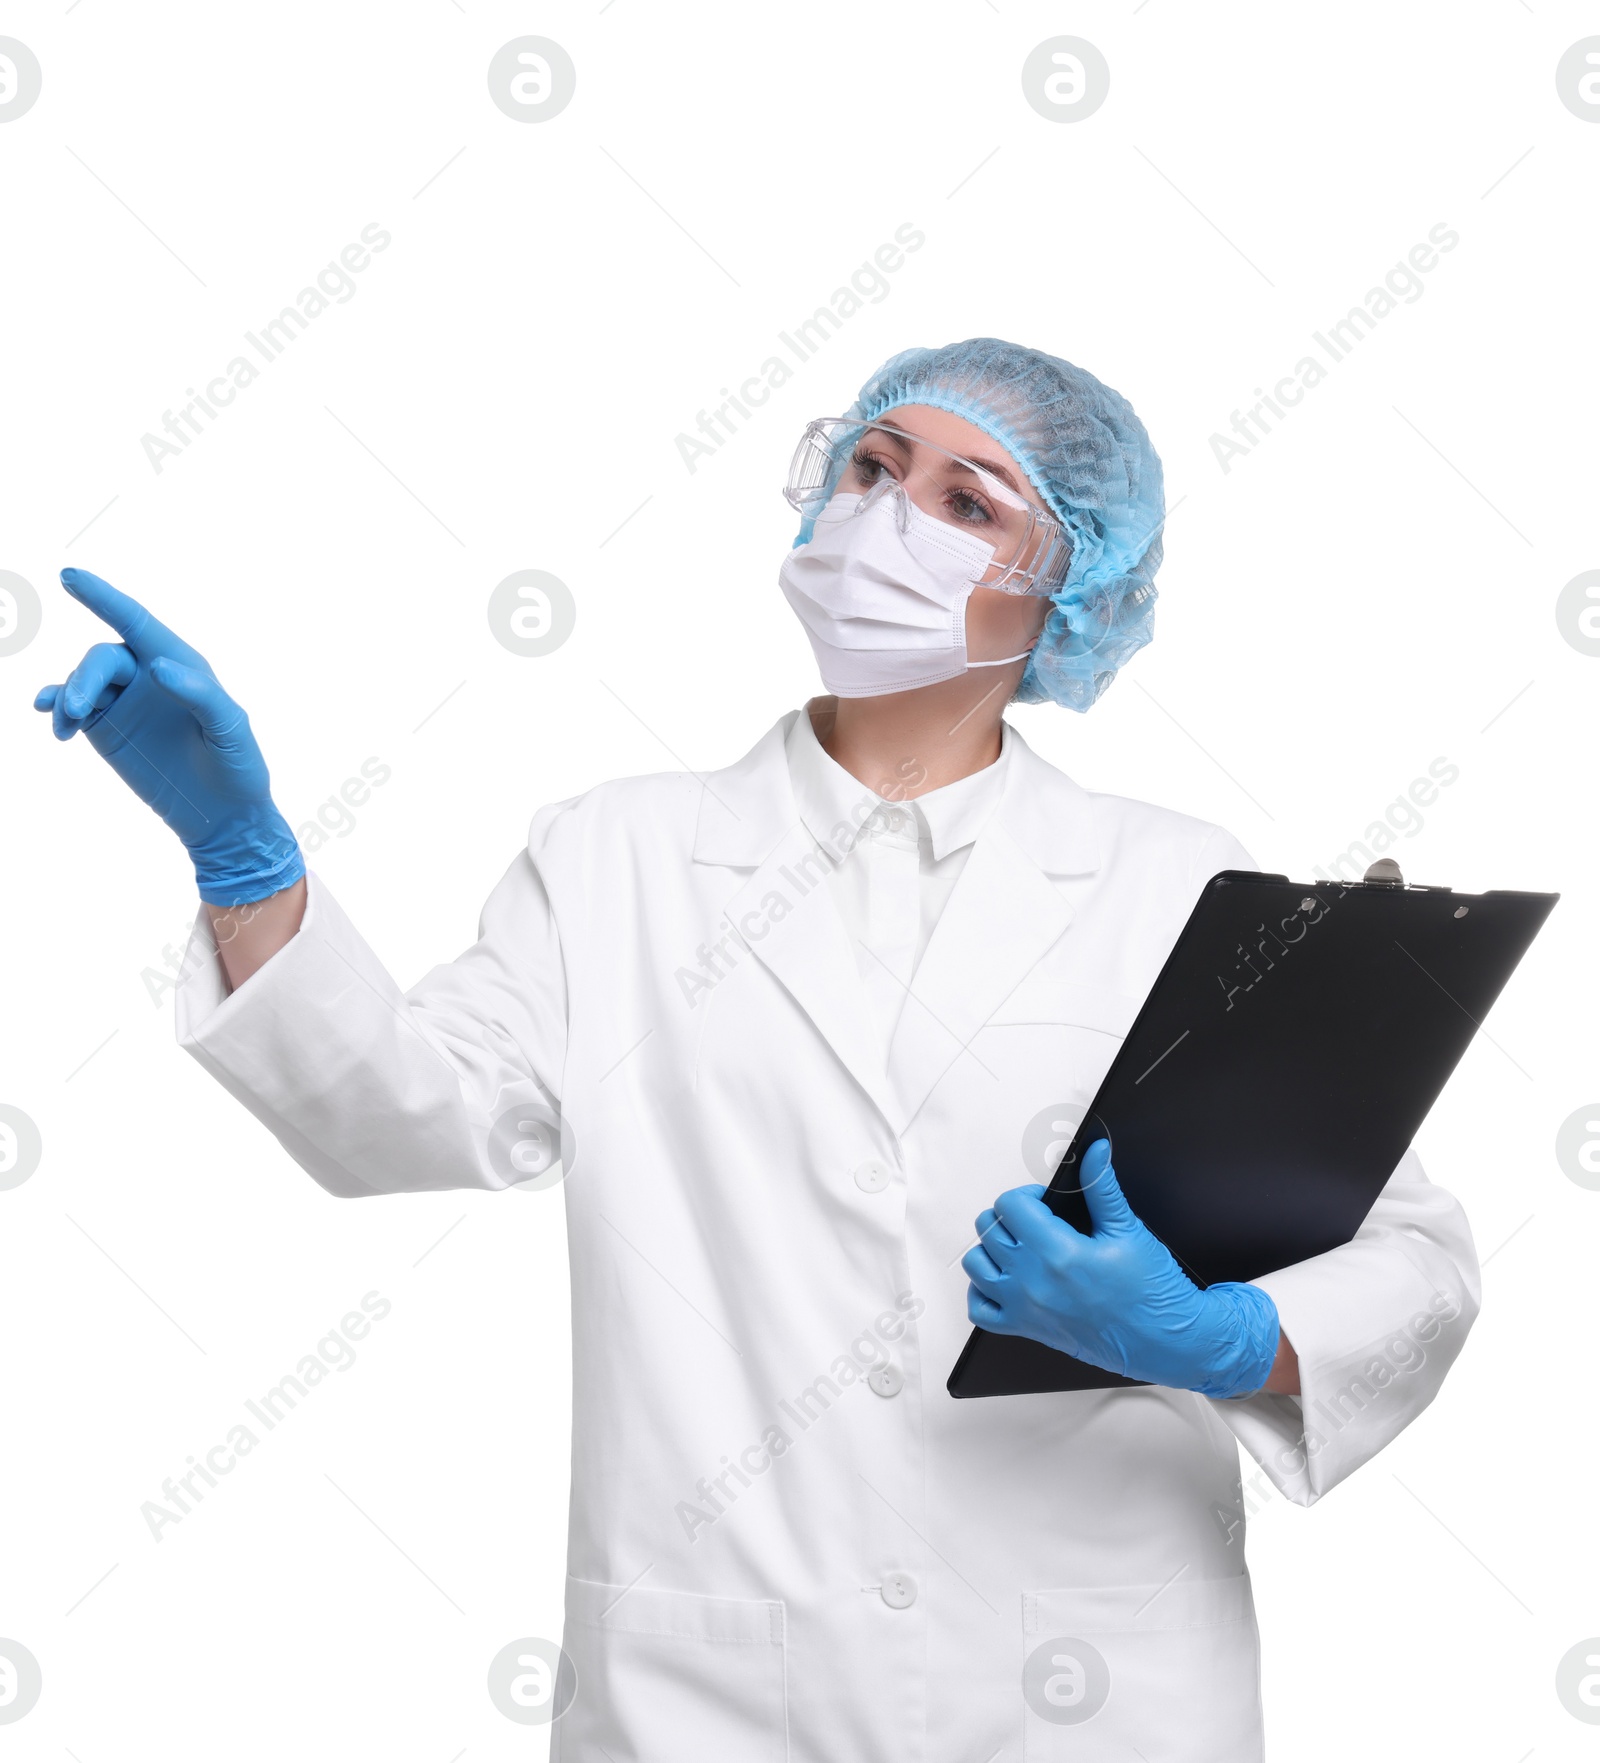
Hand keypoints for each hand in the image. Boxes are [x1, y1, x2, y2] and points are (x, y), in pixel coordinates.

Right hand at [34, 568, 303, 906]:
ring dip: (68, 694)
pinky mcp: (107, 730)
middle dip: (86, 677)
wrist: (224, 816)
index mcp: (182, 666)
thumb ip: (199, 694)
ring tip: (65, 721)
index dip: (104, 597)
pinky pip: (73, 707)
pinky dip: (55, 705)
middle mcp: (150, 677)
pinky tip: (48, 715)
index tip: (69, 576)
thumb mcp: (230, 730)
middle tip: (77, 708)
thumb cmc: (238, 767)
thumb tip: (155, 665)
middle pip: (104, 659)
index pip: (137, 622)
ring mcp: (125, 703)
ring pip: (84, 681)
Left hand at [963, 1139, 1280, 1398]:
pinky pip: (979, 1309)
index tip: (1044, 1203)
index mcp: (1058, 1253)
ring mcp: (1025, 1308)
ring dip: (992, 1250)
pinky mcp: (1026, 1330)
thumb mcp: (1129, 1231)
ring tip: (1022, 1247)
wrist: (1164, 1341)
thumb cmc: (1152, 1293)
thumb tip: (1094, 1153)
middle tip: (1038, 1223)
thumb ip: (1102, 1187)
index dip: (1026, 1196)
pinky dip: (983, 1291)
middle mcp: (1033, 1282)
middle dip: (1011, 1218)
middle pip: (989, 1229)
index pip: (1009, 1205)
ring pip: (976, 1264)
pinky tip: (1006, 1280)